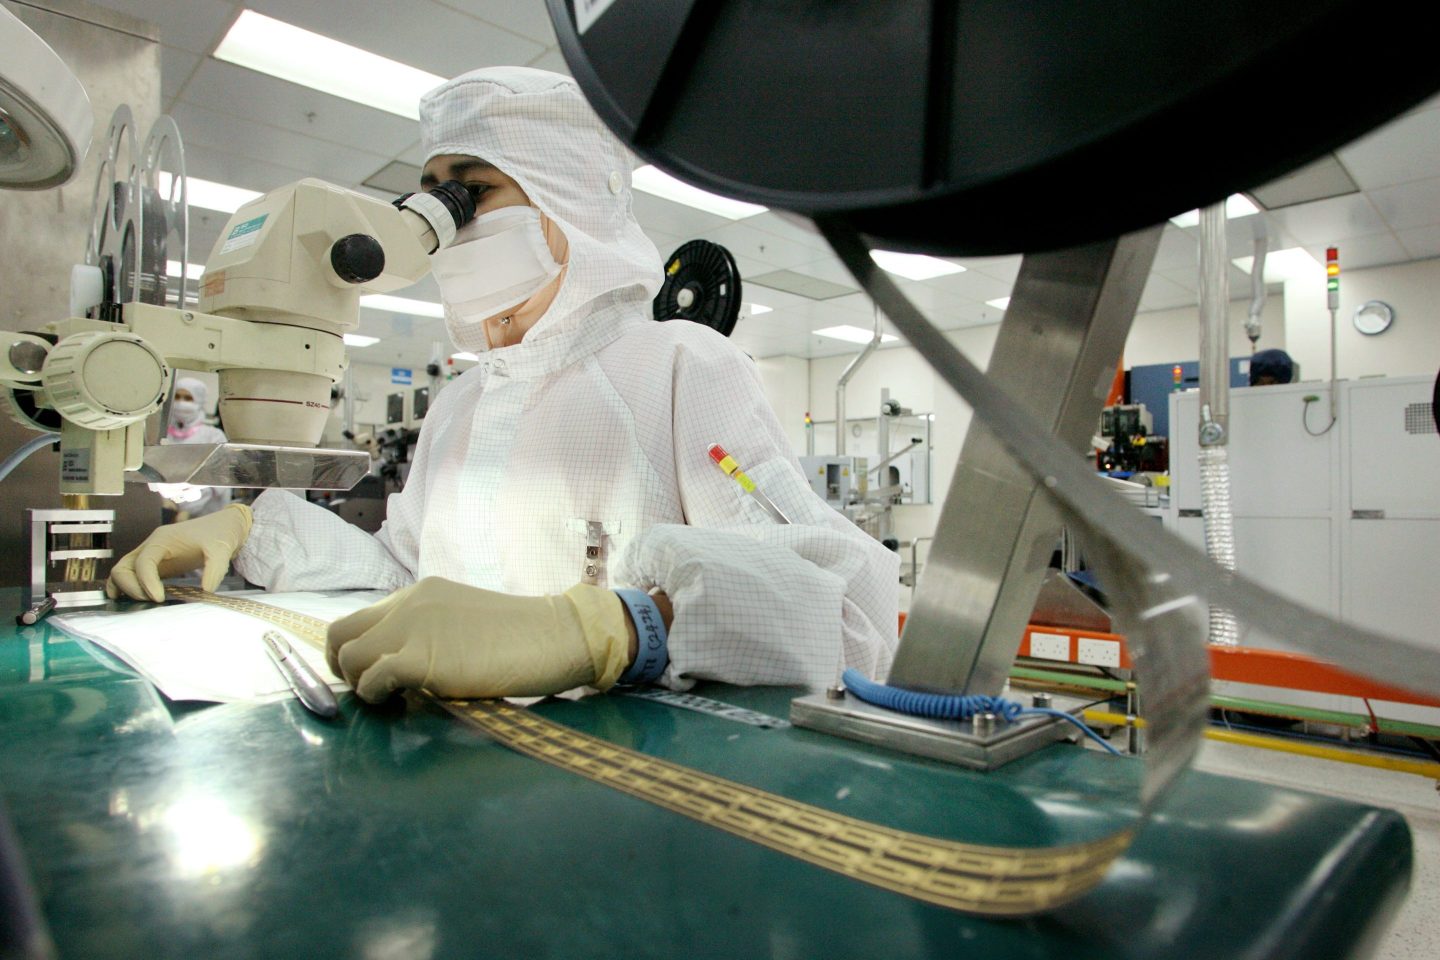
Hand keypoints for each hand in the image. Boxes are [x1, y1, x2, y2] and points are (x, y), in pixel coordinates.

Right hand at [105, 503, 252, 601]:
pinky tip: (132, 600)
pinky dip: (127, 587)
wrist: (223, 527)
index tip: (159, 599)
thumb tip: (206, 590)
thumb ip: (215, 569)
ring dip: (127, 589)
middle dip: (131, 587)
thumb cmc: (220, 534)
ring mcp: (150, 555)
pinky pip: (131, 575)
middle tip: (153, 601)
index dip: (146, 582)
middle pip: (123, 568)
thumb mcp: (221, 549)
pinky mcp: (155, 565)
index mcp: (162, 539)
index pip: (143, 562)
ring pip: (123, 572)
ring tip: (147, 602)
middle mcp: (150, 546)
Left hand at [326, 577, 632, 701]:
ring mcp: (412, 628)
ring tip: (390, 700)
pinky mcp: (421, 658)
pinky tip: (401, 703)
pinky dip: (377, 696)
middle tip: (368, 692)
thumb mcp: (465, 623)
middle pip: (340, 634)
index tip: (371, 675)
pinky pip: (373, 679)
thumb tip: (402, 665)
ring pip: (349, 657)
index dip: (356, 650)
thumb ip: (431, 632)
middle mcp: (408, 604)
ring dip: (360, 684)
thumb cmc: (523, 637)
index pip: (362, 618)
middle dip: (342, 667)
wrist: (556, 637)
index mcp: (420, 594)